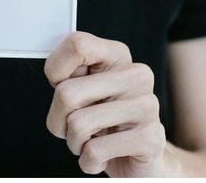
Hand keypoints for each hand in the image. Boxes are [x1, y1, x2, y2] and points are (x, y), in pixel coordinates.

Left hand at [44, 31, 166, 176]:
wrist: (137, 159)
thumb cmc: (103, 120)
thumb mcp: (81, 91)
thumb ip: (67, 74)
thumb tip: (55, 73)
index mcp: (117, 55)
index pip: (77, 44)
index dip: (55, 70)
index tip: (60, 85)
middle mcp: (136, 75)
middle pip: (66, 92)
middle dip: (58, 119)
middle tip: (72, 126)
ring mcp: (147, 106)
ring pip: (78, 124)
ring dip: (74, 142)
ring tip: (90, 141)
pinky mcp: (151, 138)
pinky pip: (94, 150)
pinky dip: (88, 160)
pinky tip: (102, 156)